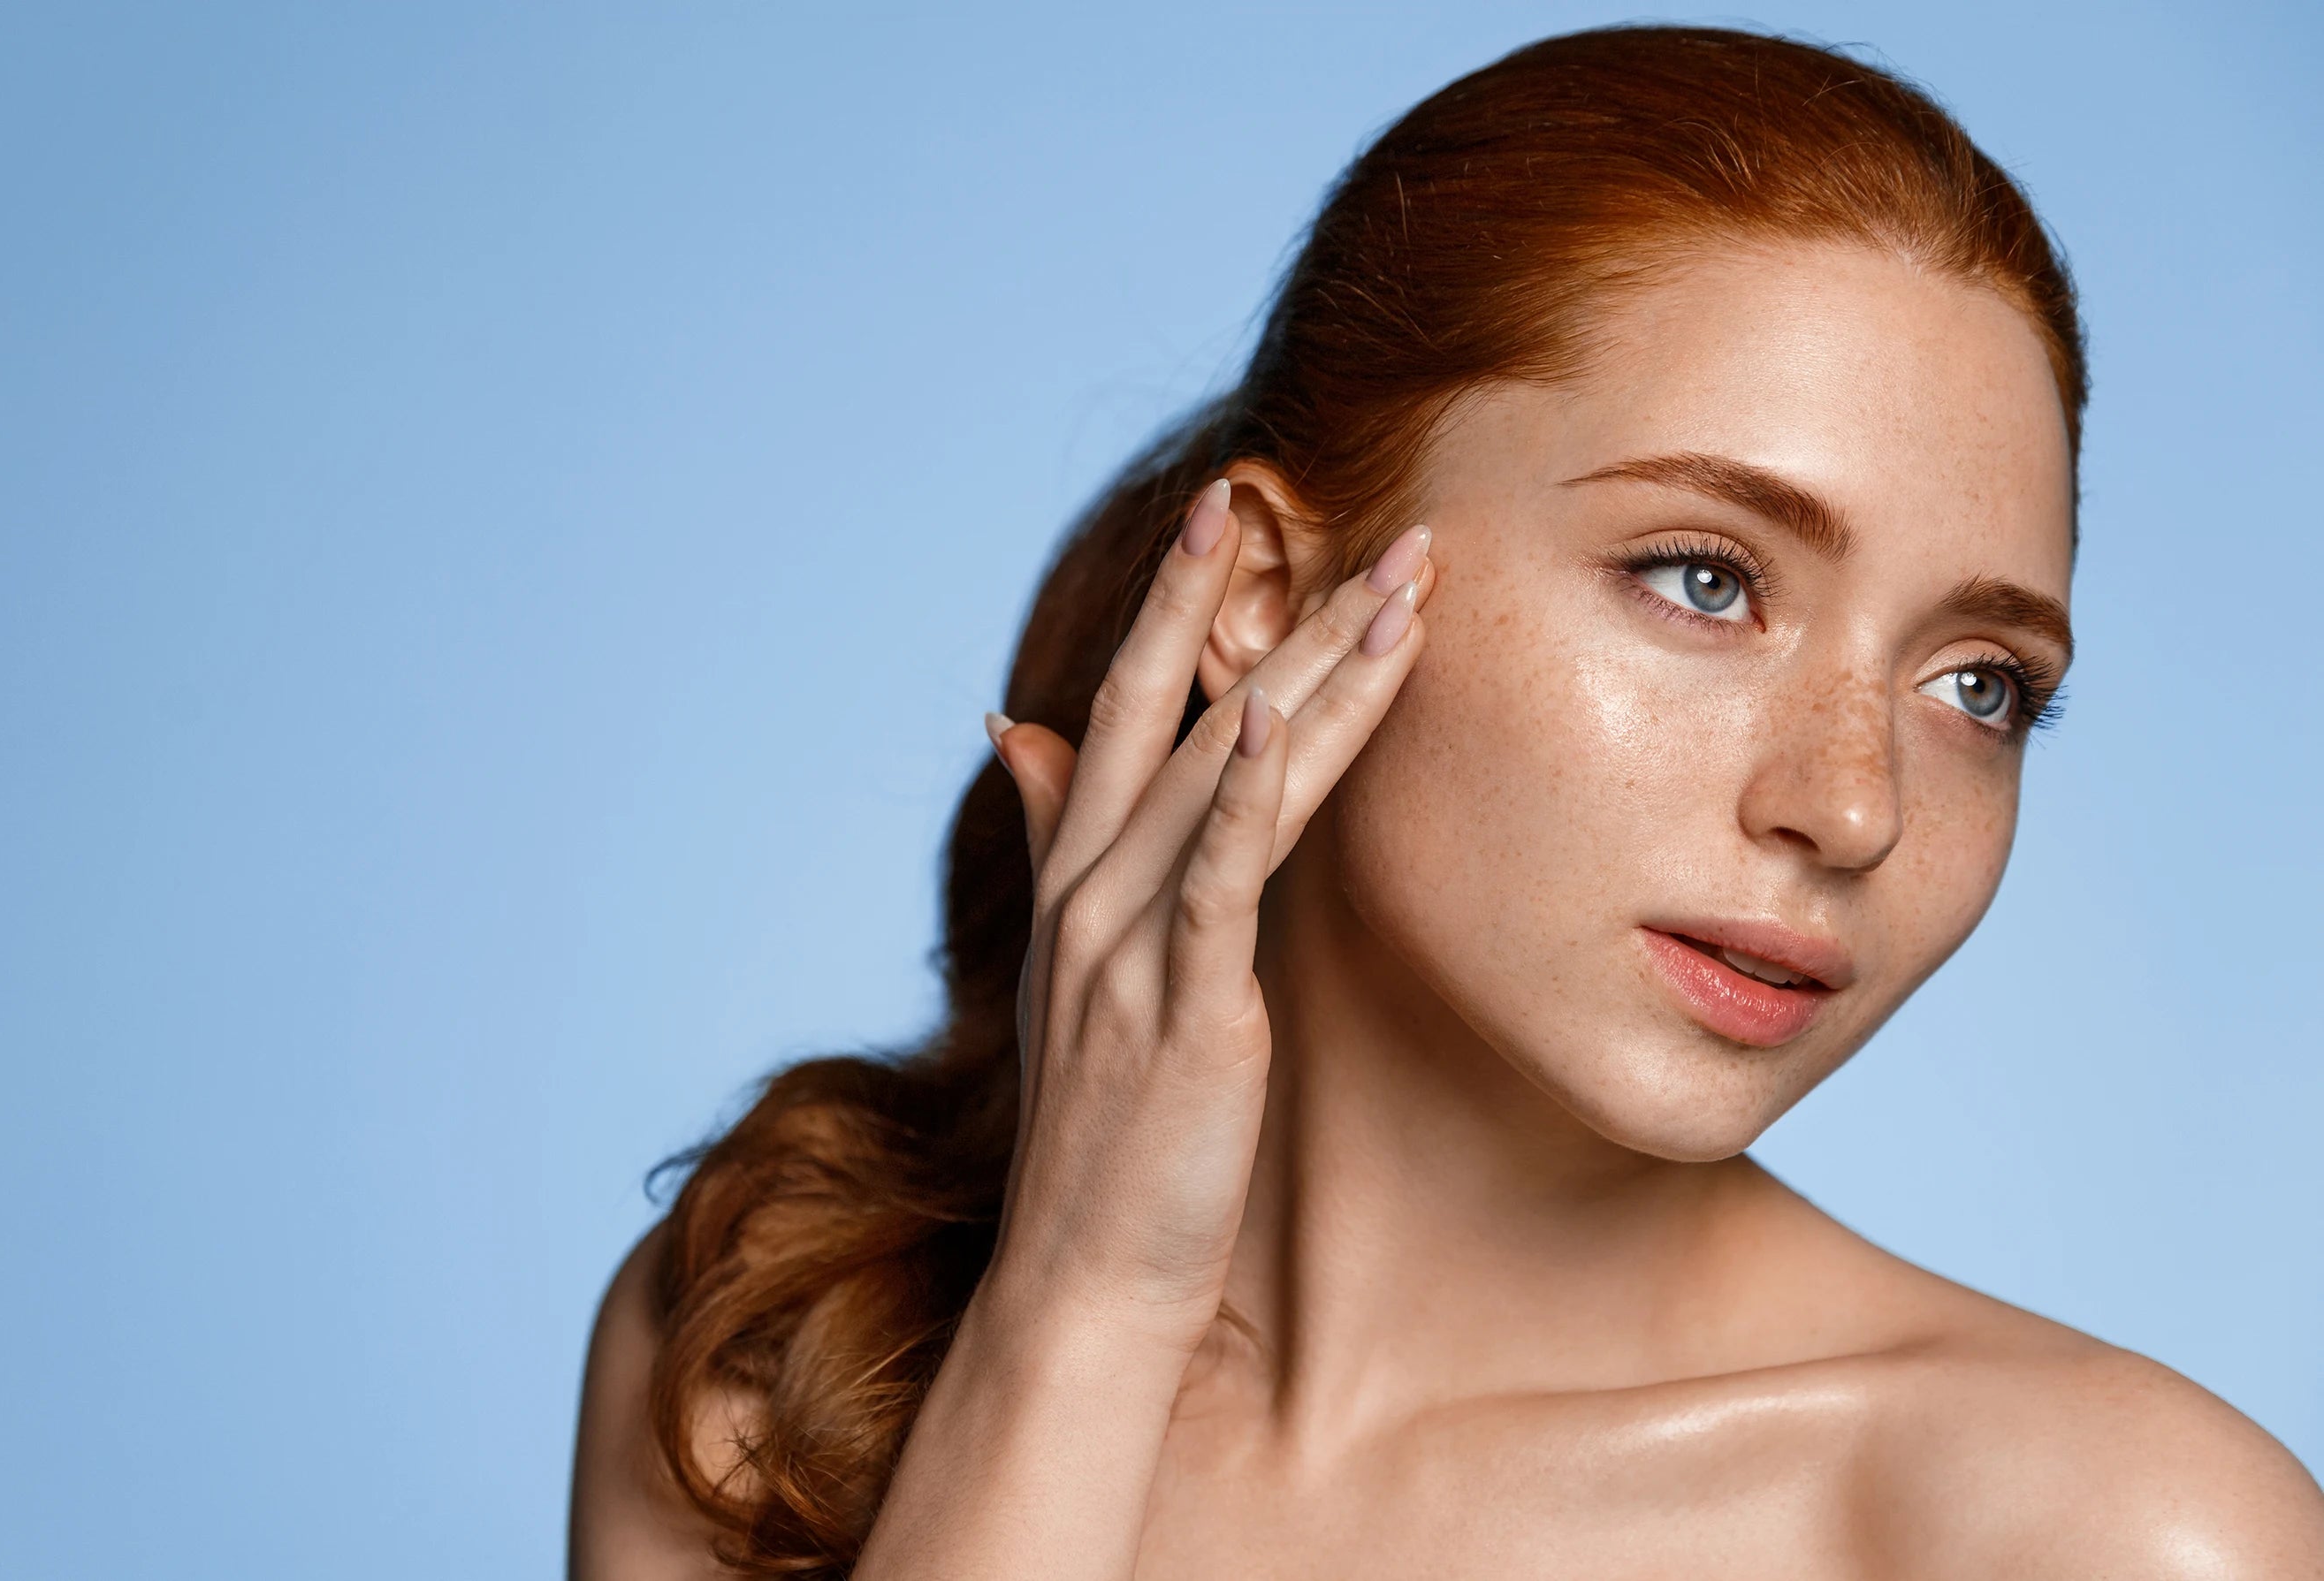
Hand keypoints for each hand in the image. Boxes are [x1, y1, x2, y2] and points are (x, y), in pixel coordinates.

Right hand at [982, 479, 1429, 1340]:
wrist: (1082, 1280)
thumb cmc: (1106, 1139)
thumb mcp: (1076, 977)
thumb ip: (1061, 845)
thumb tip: (1014, 731)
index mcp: (1073, 885)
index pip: (1118, 712)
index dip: (1171, 608)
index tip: (1227, 515)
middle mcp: (1086, 896)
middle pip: (1168, 715)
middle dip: (1252, 607)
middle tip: (1326, 510)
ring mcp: (1124, 948)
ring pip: (1214, 776)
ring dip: (1308, 674)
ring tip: (1392, 592)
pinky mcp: (1178, 1010)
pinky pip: (1213, 880)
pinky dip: (1241, 794)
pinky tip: (1273, 718)